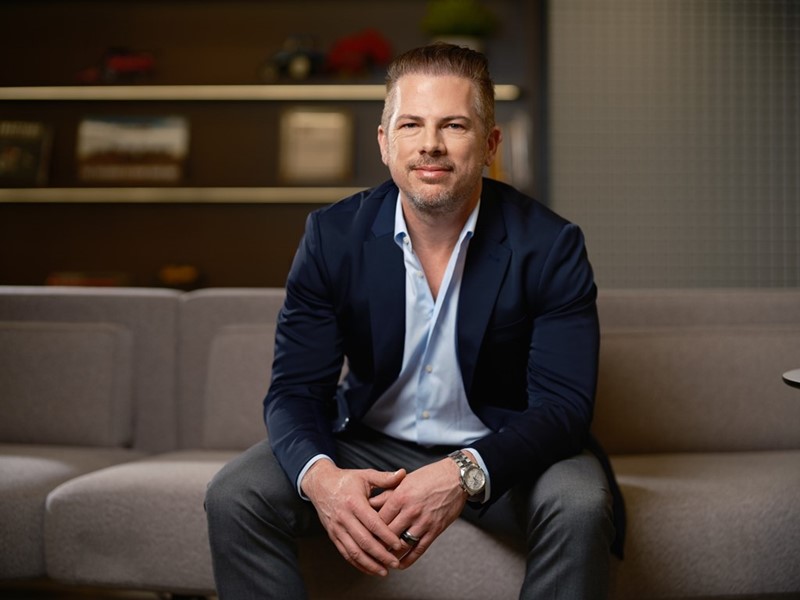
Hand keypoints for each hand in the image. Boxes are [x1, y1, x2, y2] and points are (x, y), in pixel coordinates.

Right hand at [301, 459, 405, 575]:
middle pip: (364, 541)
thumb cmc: (346, 480)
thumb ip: (384, 478)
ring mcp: (337, 528)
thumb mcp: (365, 475)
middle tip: (395, 562)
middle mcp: (344, 517)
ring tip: (385, 571)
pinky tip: (370, 569)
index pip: (372, 523)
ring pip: (353, 551)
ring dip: (369, 564)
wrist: (320, 484)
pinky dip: (357, 563)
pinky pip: (345, 553)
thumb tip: (403, 474)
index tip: (399, 544)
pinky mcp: (333, 535)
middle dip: (381, 554)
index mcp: (354, 502)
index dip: (386, 535)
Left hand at [369, 457, 466, 567]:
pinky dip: (408, 559)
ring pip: (402, 544)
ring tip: (380, 559)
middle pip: (388, 534)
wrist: (456, 477)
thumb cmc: (429, 476)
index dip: (368, 529)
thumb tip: (368, 504)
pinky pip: (419, 549)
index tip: (361, 535)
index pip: (379, 518)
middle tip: (367, 551)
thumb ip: (386, 493)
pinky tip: (400, 564)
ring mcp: (424, 521)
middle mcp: (411, 510)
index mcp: (400, 496)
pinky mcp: (435, 530)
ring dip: (390, 554)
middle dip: (376, 544)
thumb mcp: (405, 480)